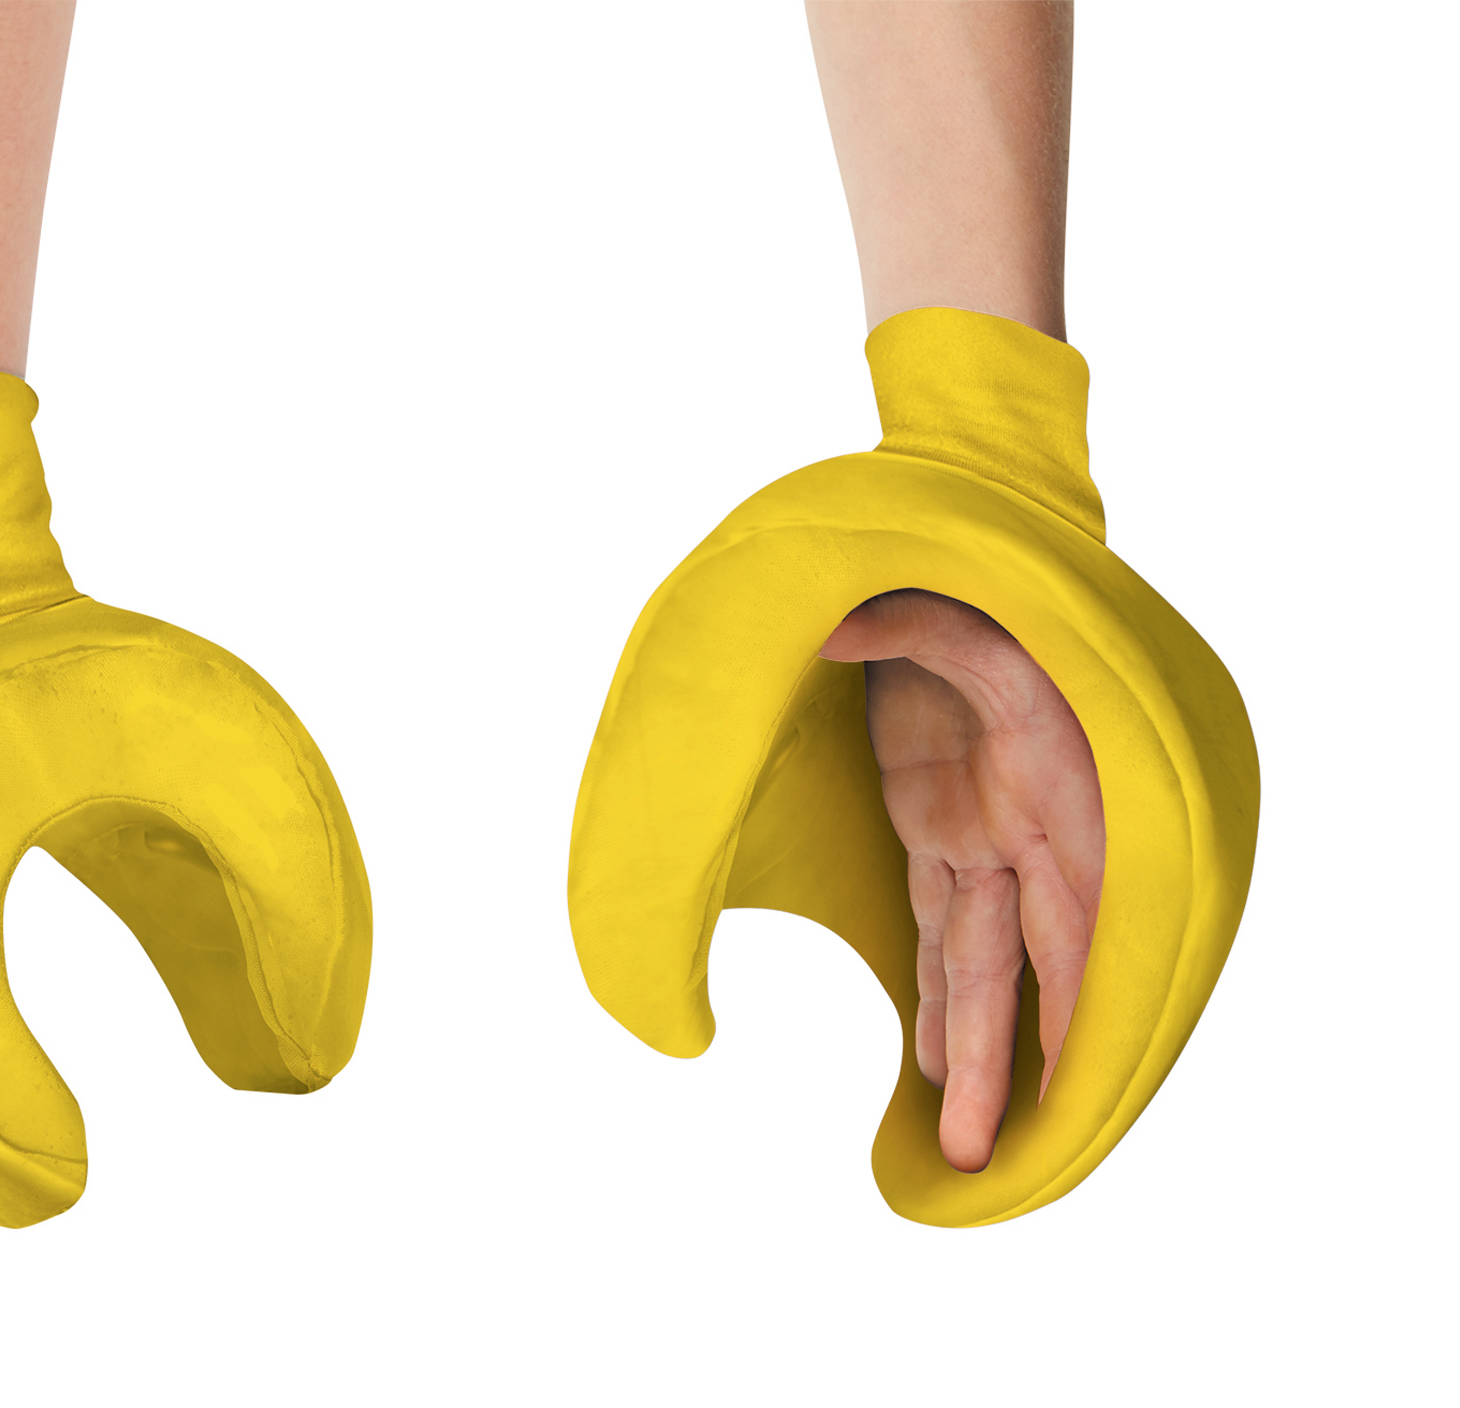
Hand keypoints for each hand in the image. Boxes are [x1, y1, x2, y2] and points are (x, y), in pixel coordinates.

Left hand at [821, 590, 1102, 1171]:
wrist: (962, 580)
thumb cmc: (987, 596)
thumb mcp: (968, 608)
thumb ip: (911, 624)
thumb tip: (832, 630)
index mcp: (1061, 796)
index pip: (1073, 921)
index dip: (1071, 1004)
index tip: (1068, 1082)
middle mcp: (1031, 836)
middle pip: (1022, 966)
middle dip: (1008, 1058)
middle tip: (987, 1152)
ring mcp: (983, 838)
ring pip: (977, 962)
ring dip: (970, 1046)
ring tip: (963, 1133)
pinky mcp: (941, 832)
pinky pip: (941, 929)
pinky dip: (939, 995)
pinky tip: (932, 1061)